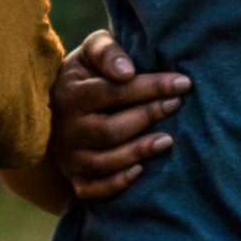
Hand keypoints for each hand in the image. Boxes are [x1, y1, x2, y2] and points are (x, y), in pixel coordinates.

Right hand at [47, 26, 186, 201]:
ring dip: (139, 151)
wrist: (57, 106)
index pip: (113, 92)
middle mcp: (65, 128)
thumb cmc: (87, 74)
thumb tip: (126, 72)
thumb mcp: (91, 52)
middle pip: (110, 129)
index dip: (151, 87)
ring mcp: (67, 156)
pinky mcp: (73, 177)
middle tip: (177, 105)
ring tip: (167, 140)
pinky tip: (141, 169)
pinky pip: (92, 189)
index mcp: (69, 94)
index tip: (183, 84)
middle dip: (148, 116)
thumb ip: (106, 51)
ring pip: (103, 162)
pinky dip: (116, 183)